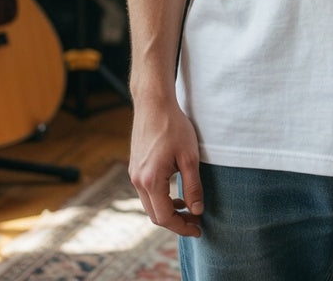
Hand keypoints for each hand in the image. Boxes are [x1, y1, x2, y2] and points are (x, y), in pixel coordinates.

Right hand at [128, 97, 203, 236]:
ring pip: (150, 204)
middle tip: (196, 220)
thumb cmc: (173, 126)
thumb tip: (197, 210)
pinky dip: (161, 198)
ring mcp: (134, 174)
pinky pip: (146, 192)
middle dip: (176, 221)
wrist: (153, 103)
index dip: (182, 227)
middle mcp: (138, 181)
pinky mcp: (134, 167)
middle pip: (155, 215)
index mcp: (151, 181)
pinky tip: (175, 192)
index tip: (198, 229)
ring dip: (168, 210)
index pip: (165, 217)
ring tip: (188, 207)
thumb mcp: (189, 157)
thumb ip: (193, 186)